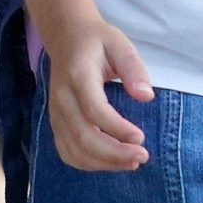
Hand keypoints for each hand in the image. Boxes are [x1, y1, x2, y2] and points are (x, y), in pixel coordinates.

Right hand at [43, 17, 153, 172]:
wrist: (66, 37)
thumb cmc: (97, 41)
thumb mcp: (119, 44)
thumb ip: (133, 68)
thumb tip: (147, 97)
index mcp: (77, 76)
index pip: (94, 110)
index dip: (117, 128)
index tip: (141, 138)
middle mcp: (62, 98)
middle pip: (83, 136)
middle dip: (114, 153)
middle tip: (143, 156)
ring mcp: (56, 114)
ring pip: (74, 150)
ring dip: (104, 163)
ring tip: (131, 162)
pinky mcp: (55, 124)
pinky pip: (68, 153)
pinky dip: (89, 164)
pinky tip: (111, 162)